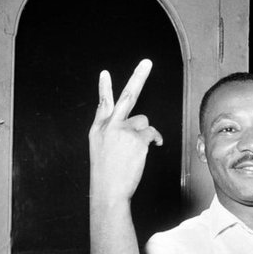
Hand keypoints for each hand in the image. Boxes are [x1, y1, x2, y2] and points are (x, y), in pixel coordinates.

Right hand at [89, 59, 162, 201]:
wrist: (108, 191)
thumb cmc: (107, 175)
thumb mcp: (101, 150)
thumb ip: (113, 133)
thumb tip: (136, 125)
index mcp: (98, 129)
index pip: (102, 104)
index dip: (104, 88)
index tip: (105, 73)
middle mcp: (110, 126)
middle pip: (127, 96)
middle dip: (138, 76)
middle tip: (147, 62)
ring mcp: (124, 131)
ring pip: (144, 121)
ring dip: (146, 133)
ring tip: (137, 150)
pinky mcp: (138, 139)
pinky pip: (152, 133)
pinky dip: (154, 140)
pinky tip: (150, 149)